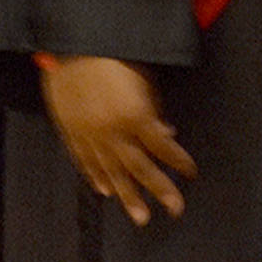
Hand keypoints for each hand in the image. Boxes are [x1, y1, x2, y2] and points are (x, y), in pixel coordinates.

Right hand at [39, 55, 196, 226]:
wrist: (71, 44)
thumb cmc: (113, 56)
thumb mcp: (143, 78)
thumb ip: (153, 108)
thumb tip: (166, 132)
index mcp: (133, 115)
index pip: (162, 146)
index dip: (179, 160)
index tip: (192, 173)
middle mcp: (112, 131)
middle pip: (138, 167)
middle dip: (159, 190)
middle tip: (175, 211)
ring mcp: (88, 133)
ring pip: (110, 170)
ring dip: (127, 194)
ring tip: (140, 217)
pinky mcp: (69, 130)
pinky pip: (83, 159)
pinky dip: (94, 175)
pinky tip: (104, 190)